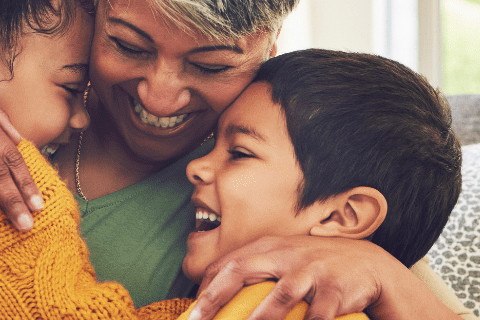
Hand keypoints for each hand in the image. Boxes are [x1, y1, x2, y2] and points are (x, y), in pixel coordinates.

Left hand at [189, 235, 455, 319]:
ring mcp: (311, 271)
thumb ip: (254, 271)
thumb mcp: (283, 259)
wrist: (368, 264)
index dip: (206, 287)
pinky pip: (319, 313)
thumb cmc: (314, 267)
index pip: (227, 264)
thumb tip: (214, 296)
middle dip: (217, 296)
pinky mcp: (336, 289)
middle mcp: (286, 255)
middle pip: (242, 270)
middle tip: (199, 319)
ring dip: (260, 318)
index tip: (192, 312)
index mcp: (268, 248)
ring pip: (280, 295)